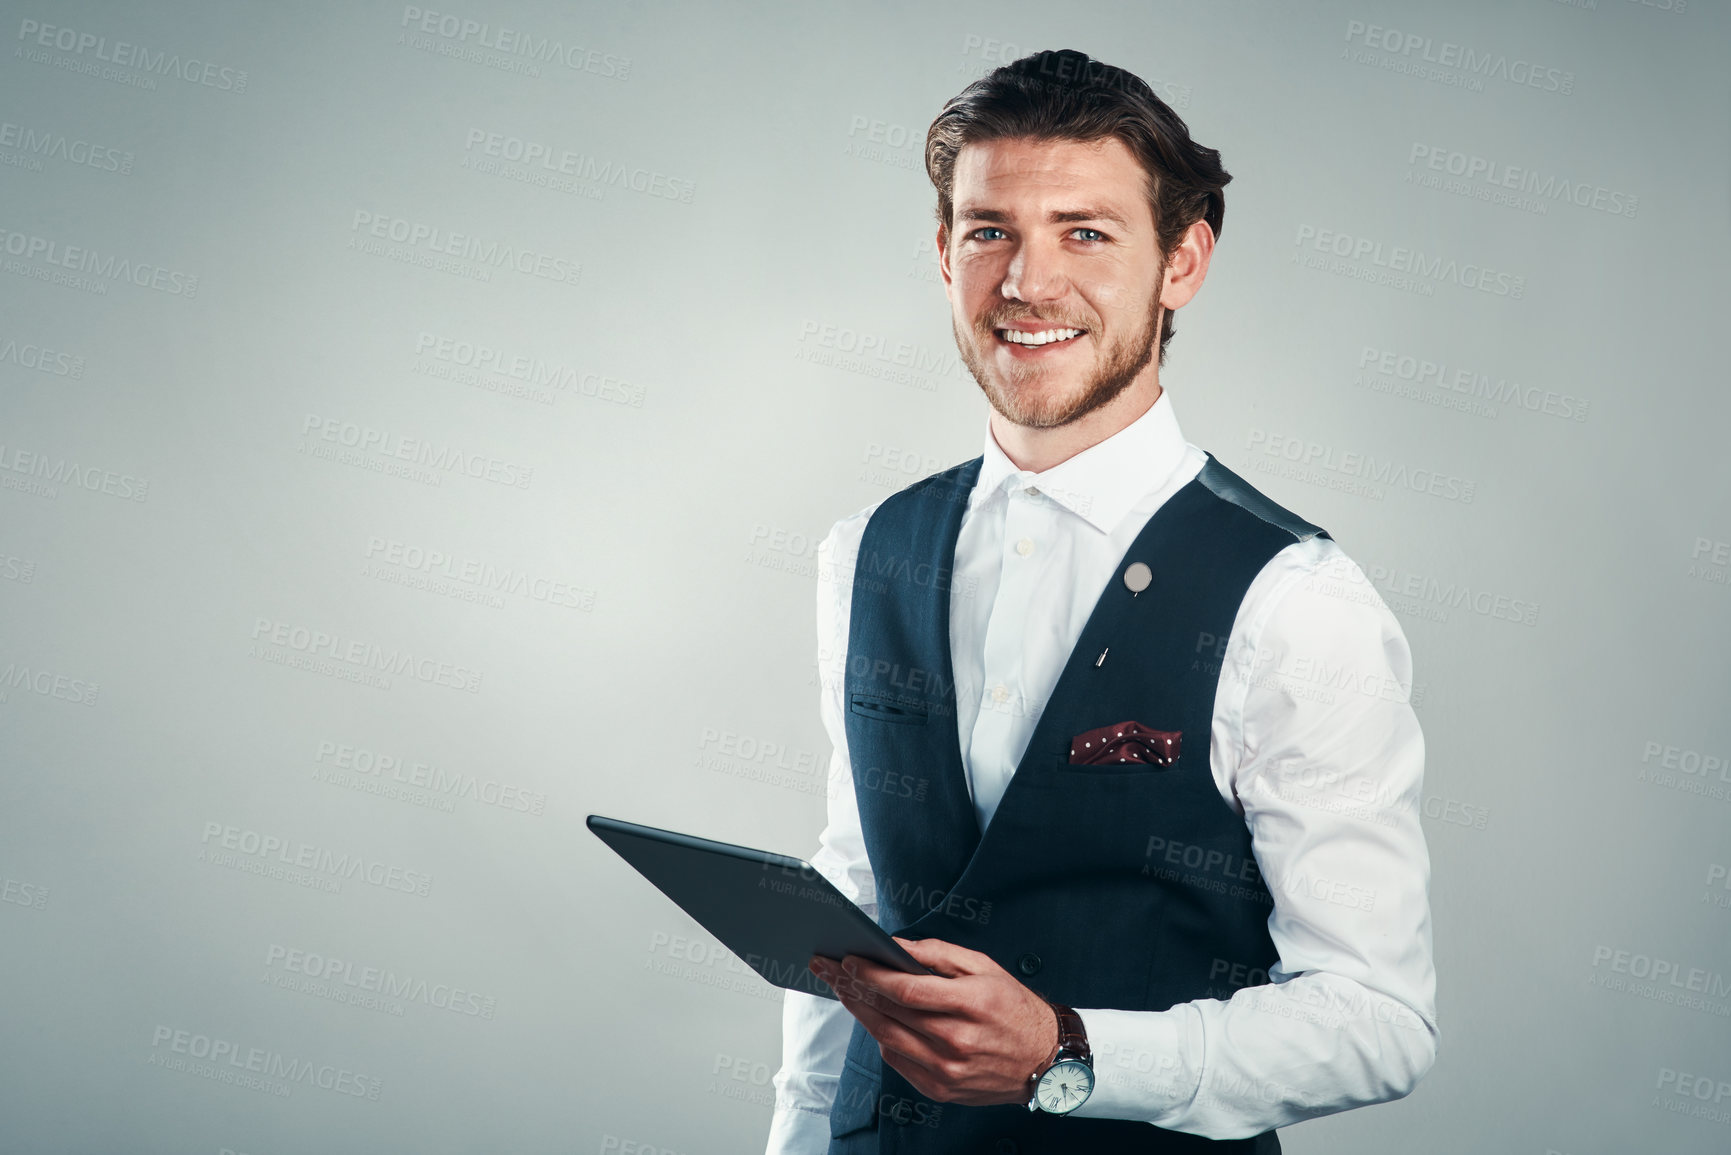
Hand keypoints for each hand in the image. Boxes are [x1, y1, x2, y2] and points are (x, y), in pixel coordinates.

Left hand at [808, 937, 1057, 1105]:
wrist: (1044, 1060)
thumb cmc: (1014, 1007)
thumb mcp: (984, 967)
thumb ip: (938, 954)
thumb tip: (895, 945)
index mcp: (971, 1004)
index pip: (907, 989)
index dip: (872, 974)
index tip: (849, 960)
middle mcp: (957, 1040)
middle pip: (889, 1014)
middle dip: (853, 988)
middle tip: (830, 970)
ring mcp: (948, 1069)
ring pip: (887, 1038)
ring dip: (860, 1013)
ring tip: (844, 991)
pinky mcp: (942, 1088)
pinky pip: (898, 1061)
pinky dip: (883, 1037)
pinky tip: (874, 1018)